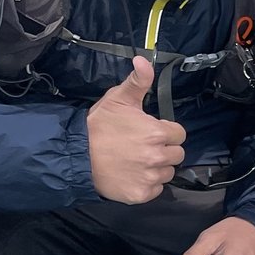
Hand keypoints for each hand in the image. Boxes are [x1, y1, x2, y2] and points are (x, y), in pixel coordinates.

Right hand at [87, 56, 186, 203]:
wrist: (75, 155)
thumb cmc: (98, 126)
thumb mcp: (118, 99)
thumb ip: (138, 81)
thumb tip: (144, 60)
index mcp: (158, 133)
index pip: (179, 134)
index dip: (166, 132)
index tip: (150, 132)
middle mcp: (158, 157)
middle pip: (177, 155)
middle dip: (164, 150)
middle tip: (143, 147)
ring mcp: (150, 177)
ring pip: (167, 173)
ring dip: (157, 168)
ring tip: (136, 160)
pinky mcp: (141, 194)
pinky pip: (156, 190)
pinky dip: (147, 184)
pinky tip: (132, 174)